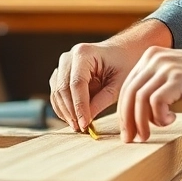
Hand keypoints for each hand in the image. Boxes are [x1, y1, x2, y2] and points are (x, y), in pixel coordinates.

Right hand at [48, 19, 172, 131]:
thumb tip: (86, 120)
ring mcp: (62, 65)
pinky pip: (56, 94)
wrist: (122, 52)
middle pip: (63, 89)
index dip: (79, 106)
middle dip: (71, 112)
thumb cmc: (124, 63)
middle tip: (81, 128)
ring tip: (78, 126)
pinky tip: (74, 118)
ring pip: (57, 93)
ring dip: (65, 112)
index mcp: (84, 53)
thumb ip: (103, 100)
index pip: (77, 84)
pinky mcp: (61, 74)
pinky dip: (63, 108)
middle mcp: (69, 57)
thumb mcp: (120, 82)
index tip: (85, 124)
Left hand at [118, 33, 181, 141]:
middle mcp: (155, 59)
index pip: (127, 86)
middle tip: (131, 139)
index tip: (128, 130)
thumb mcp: (179, 74)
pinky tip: (171, 120)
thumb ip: (161, 85)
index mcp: (152, 57)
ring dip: (141, 122)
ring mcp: (167, 68)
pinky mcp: (178, 79)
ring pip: (139, 99)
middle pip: (129, 93)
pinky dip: (159, 117)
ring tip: (148, 135)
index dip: (124, 110)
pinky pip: (156, 102)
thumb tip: (144, 111)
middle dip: (127, 120)